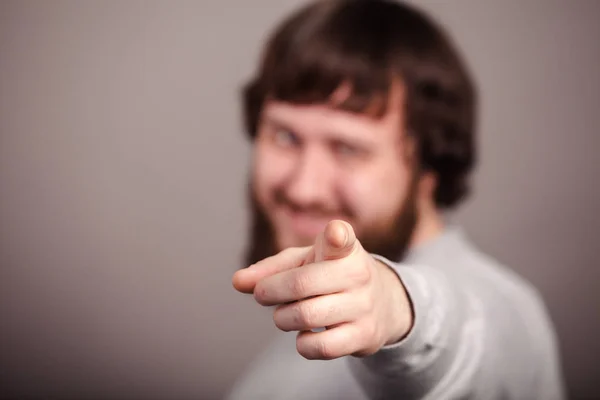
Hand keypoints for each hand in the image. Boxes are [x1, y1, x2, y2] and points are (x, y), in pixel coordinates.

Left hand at [232, 220, 413, 359]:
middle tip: (263, 295)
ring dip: (282, 318)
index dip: (337, 236)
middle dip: (270, 292)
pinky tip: (305, 335)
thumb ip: (269, 269)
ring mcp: (364, 306)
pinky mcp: (365, 336)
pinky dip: (302, 344)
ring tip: (285, 314)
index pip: (342, 239)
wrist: (382, 303)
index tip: (334, 234)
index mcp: (344, 248)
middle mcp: (358, 274)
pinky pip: (321, 347)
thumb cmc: (330, 276)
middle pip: (300, 284)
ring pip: (306, 317)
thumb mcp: (304, 263)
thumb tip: (237, 282)